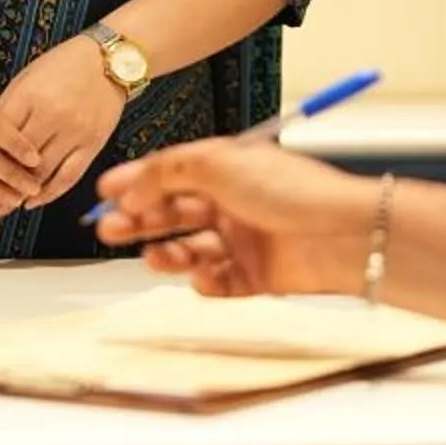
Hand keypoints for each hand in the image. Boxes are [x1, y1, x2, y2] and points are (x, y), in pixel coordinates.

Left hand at [0, 36, 127, 215]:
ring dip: (21, 194)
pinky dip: (50, 194)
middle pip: (19, 159)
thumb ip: (9, 109)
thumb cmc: (63, 65)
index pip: (0, 136)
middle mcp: (53, 116)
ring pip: (43, 173)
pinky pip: (69, 176)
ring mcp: (75, 132)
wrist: (110, 60)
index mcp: (30, 96)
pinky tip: (33, 202)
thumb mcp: (27, 78)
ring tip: (4, 207)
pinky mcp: (93, 145)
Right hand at [92, 141, 375, 298]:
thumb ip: (166, 172)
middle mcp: (235, 202)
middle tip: (108, 230)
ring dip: (167, 254)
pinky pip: (218, 282)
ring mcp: (246, 240)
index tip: (104, 193)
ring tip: (153, 257)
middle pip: (175, 213)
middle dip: (140, 220)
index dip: (137, 182)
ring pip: (191, 250)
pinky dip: (204, 280)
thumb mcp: (217, 163)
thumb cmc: (292, 191)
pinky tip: (200, 275)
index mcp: (227, 168)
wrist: (341, 235)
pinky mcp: (258, 275)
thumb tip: (130, 186)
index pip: (171, 173)